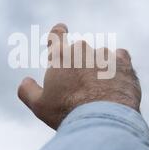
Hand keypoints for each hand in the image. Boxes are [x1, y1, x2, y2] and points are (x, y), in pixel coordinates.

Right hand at [18, 23, 140, 129]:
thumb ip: (27, 91)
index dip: (58, 32)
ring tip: (101, 93)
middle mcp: (82, 49)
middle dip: (80, 65)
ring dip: (100, 68)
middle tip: (81, 88)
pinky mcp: (124, 61)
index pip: (56, 34)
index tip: (61, 30)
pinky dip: (118, 68)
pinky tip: (116, 83)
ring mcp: (104, 54)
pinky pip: (120, 58)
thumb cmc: (67, 112)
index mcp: (59, 55)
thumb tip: (25, 82)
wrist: (103, 119)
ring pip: (100, 57)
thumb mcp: (39, 106)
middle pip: (79, 52)